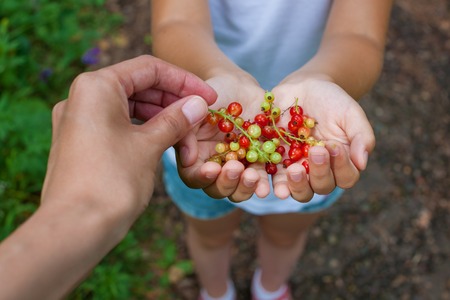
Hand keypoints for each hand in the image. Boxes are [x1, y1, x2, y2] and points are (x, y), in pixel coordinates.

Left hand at [42, 55, 216, 220]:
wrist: (75, 228)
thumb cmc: (113, 181)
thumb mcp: (150, 145)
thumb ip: (176, 119)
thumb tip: (198, 104)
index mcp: (96, 86)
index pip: (149, 69)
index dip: (185, 81)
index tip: (209, 98)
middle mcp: (82, 97)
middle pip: (139, 86)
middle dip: (174, 102)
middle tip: (202, 118)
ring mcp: (80, 120)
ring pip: (131, 108)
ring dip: (162, 119)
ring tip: (188, 136)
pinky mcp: (82, 141)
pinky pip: (119, 125)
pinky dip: (145, 130)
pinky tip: (167, 142)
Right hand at [174, 73, 274, 201]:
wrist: (241, 87)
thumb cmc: (213, 93)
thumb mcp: (195, 107)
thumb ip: (188, 130)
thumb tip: (188, 159)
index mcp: (196, 158)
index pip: (194, 177)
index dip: (202, 177)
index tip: (213, 168)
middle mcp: (216, 168)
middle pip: (217, 189)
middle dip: (227, 183)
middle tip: (236, 168)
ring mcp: (239, 168)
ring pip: (240, 190)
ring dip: (246, 188)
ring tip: (253, 176)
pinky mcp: (259, 163)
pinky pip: (264, 178)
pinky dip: (267, 183)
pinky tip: (272, 184)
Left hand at [271, 78, 374, 200]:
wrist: (302, 88)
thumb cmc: (331, 101)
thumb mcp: (350, 113)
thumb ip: (361, 136)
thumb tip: (362, 163)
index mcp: (341, 163)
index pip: (346, 176)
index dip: (341, 166)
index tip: (333, 145)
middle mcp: (320, 172)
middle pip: (322, 186)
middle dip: (319, 173)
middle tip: (314, 152)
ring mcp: (297, 170)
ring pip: (299, 190)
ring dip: (296, 185)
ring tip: (293, 170)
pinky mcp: (275, 164)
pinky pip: (273, 179)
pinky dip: (270, 182)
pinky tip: (267, 176)